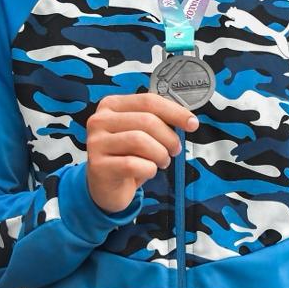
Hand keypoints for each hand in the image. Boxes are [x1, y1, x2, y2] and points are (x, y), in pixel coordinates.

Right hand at [86, 93, 198, 212]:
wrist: (106, 187)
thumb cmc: (127, 156)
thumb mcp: (141, 133)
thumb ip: (157, 121)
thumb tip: (188, 120)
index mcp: (111, 105)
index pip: (148, 101)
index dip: (175, 112)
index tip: (192, 124)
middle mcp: (99, 120)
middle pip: (146, 120)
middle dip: (169, 137)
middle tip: (174, 151)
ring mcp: (96, 143)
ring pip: (140, 141)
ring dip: (160, 154)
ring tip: (162, 162)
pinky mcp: (98, 166)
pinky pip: (133, 165)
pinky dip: (149, 169)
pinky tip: (148, 172)